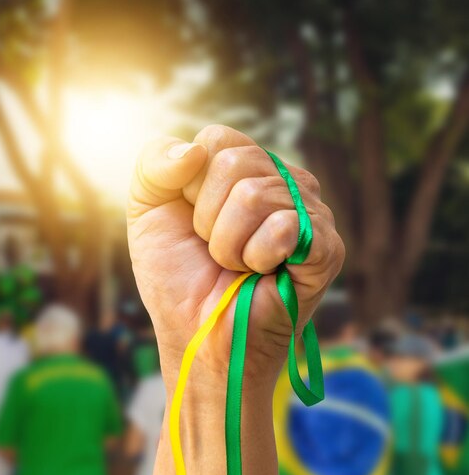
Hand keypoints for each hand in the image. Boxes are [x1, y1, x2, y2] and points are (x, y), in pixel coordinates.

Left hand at [127, 125, 343, 394]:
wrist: (197, 334)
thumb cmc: (178, 279)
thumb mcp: (148, 213)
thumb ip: (155, 164)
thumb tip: (195, 150)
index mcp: (245, 171)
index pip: (219, 140)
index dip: (192, 186)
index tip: (193, 223)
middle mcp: (282, 184)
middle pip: (236, 163)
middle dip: (208, 218)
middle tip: (216, 252)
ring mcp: (309, 213)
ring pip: (254, 195)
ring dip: (228, 244)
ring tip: (238, 266)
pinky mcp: (326, 248)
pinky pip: (285, 227)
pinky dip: (258, 258)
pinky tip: (264, 274)